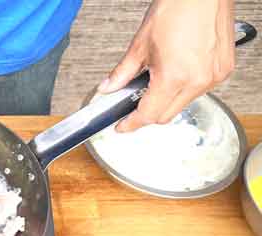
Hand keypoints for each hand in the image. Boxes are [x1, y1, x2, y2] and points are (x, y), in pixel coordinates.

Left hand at [97, 0, 234, 131]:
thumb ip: (122, 73)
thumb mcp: (140, 45)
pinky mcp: (223, 70)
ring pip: (183, 104)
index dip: (132, 123)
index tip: (123, 126)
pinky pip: (200, 90)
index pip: (149, 114)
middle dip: (148, 113)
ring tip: (158, 78)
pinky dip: (185, 88)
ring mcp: (213, 77)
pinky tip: (177, 72)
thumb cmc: (177, 9)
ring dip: (167, 99)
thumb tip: (108, 88)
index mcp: (174, 77)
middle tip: (133, 105)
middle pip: (166, 115)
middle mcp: (197, 81)